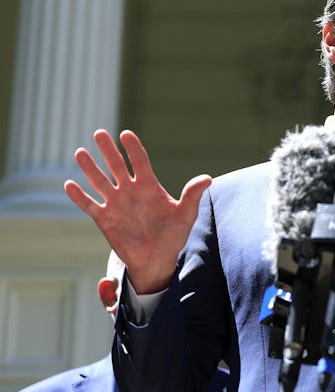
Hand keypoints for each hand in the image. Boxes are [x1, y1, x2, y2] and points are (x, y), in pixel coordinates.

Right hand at [64, 129, 211, 293]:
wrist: (157, 258)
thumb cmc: (173, 234)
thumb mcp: (186, 214)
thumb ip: (192, 195)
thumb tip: (207, 178)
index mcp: (149, 187)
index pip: (140, 162)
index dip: (133, 149)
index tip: (126, 134)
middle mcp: (130, 191)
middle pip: (117, 167)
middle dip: (108, 151)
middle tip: (99, 133)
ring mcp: (116, 204)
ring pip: (100, 182)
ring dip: (90, 168)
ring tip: (80, 152)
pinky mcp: (105, 219)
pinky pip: (90, 206)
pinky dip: (79, 197)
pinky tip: (69, 185)